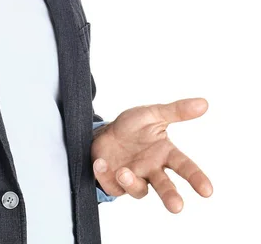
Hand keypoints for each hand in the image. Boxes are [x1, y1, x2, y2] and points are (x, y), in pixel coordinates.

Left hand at [91, 97, 212, 212]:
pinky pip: (112, 185)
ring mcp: (133, 177)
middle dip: (170, 197)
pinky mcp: (114, 182)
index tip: (207, 191)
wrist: (105, 131)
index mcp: (164, 153)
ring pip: (138, 190)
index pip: (184, 166)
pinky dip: (105, 176)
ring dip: (131, 183)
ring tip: (123, 173)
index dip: (196, 178)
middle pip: (165, 187)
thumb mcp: (153, 114)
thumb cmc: (133, 126)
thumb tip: (204, 103)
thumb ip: (176, 111)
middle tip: (177, 207)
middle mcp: (152, 169)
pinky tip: (101, 163)